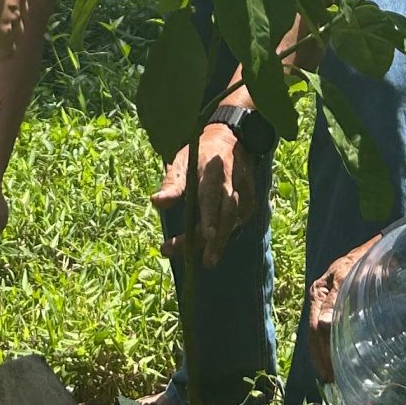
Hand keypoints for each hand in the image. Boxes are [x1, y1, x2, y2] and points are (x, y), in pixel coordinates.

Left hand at [152, 121, 260, 269]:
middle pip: (226, 216)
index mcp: (214, 171)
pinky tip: (212, 247)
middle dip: (217, 240)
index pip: (211, 196)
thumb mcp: (182, 162)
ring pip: (232, 223)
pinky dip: (224, 235)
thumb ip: (171, 184)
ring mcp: (244, 194)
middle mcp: (232, 184)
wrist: (232, 142)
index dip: (209, 217)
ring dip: (219, 243)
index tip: (206, 235)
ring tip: (207, 261)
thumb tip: (156, 202)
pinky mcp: (249, 204)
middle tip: (206, 262)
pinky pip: (236, 223)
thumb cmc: (199, 155)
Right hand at [307, 237, 379, 380]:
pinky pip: (325, 330)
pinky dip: (327, 347)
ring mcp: (325, 302)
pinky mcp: (333, 304)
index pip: (316, 328)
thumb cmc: (365, 261)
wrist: (377, 246)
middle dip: (321, 358)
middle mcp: (319, 298)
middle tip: (330, 380)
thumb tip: (324, 326)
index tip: (329, 373)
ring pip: (318, 334)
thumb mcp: (350, 278)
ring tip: (331, 377)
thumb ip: (337, 300)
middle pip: (315, 335)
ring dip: (323, 356)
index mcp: (319, 292)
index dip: (321, 352)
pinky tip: (334, 361)